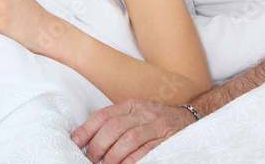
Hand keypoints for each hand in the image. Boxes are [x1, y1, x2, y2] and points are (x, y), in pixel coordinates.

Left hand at [71, 98, 193, 163]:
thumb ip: (116, 124)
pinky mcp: (168, 140)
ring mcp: (157, 125)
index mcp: (131, 105)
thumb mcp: (136, 116)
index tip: (75, 143)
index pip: (103, 115)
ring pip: (129, 139)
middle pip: (114, 127)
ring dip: (114, 155)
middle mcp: (143, 112)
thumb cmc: (156, 121)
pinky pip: (147, 150)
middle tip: (91, 160)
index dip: (87, 129)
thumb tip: (88, 141)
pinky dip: (133, 160)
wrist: (190, 119)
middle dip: (99, 145)